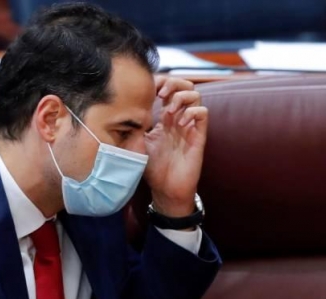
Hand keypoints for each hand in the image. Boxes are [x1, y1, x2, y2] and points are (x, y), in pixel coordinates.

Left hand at [143, 76, 207, 216]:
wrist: (166, 189)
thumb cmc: (153, 168)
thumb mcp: (137, 142)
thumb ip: (134, 125)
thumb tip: (122, 109)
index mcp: (166, 118)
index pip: (169, 88)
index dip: (161, 82)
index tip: (147, 89)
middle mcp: (180, 119)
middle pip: (186, 86)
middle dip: (173, 83)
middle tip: (160, 94)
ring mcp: (190, 127)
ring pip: (196, 96)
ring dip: (181, 98)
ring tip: (169, 110)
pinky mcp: (198, 137)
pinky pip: (203, 114)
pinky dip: (192, 113)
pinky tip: (180, 124)